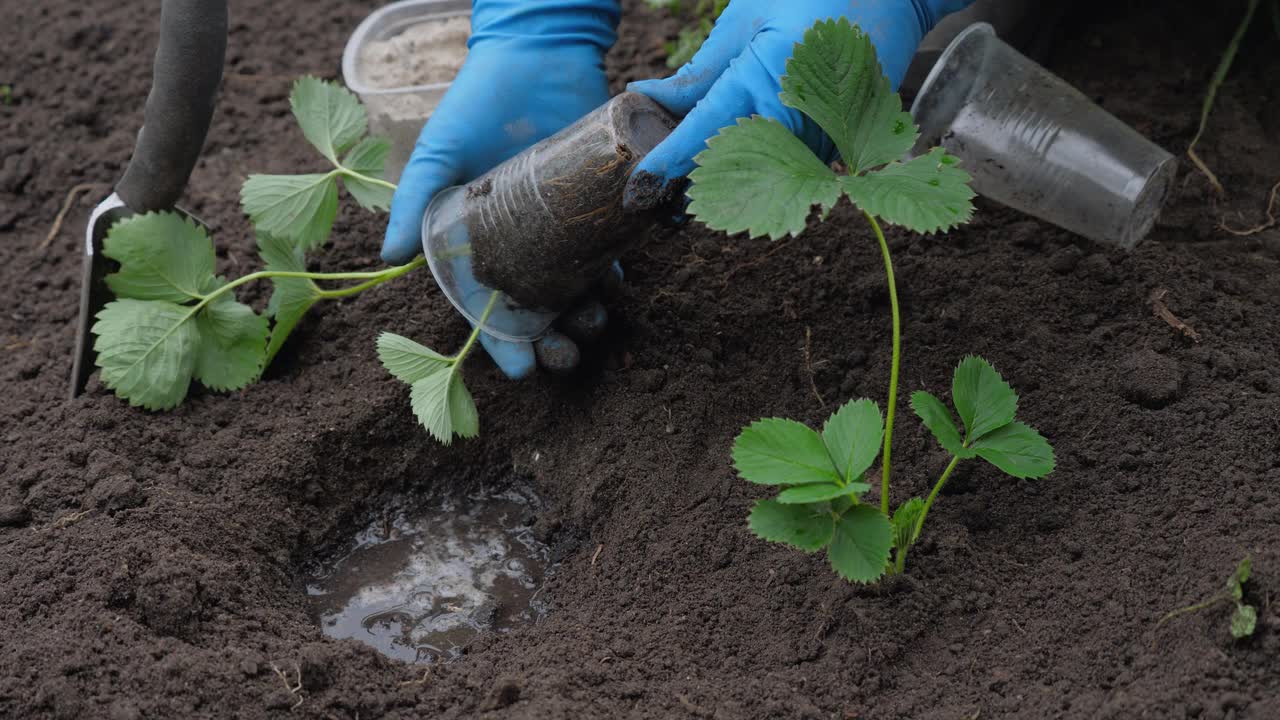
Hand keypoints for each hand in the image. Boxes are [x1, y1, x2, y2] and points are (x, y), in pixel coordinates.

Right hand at [383, 0, 621, 378]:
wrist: (537, 53)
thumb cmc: (477, 103)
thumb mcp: (441, 150)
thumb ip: (414, 199)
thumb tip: (386, 260)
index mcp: (476, 242)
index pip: (488, 307)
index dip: (503, 344)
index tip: (521, 372)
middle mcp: (519, 241)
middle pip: (538, 308)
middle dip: (553, 339)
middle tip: (567, 353)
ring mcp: (558, 223)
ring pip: (576, 284)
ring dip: (588, 310)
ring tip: (596, 318)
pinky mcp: (594, 200)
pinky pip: (609, 245)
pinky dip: (617, 266)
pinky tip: (621, 278)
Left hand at [625, 0, 975, 209]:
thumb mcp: (747, 20)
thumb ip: (700, 70)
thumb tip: (648, 94)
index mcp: (762, 77)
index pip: (701, 131)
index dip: (668, 160)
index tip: (640, 184)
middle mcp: (793, 115)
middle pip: (731, 167)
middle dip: (695, 187)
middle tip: (660, 203)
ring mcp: (824, 134)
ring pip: (766, 178)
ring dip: (732, 188)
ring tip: (695, 202)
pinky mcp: (843, 142)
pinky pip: (798, 170)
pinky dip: (770, 176)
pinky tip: (746, 178)